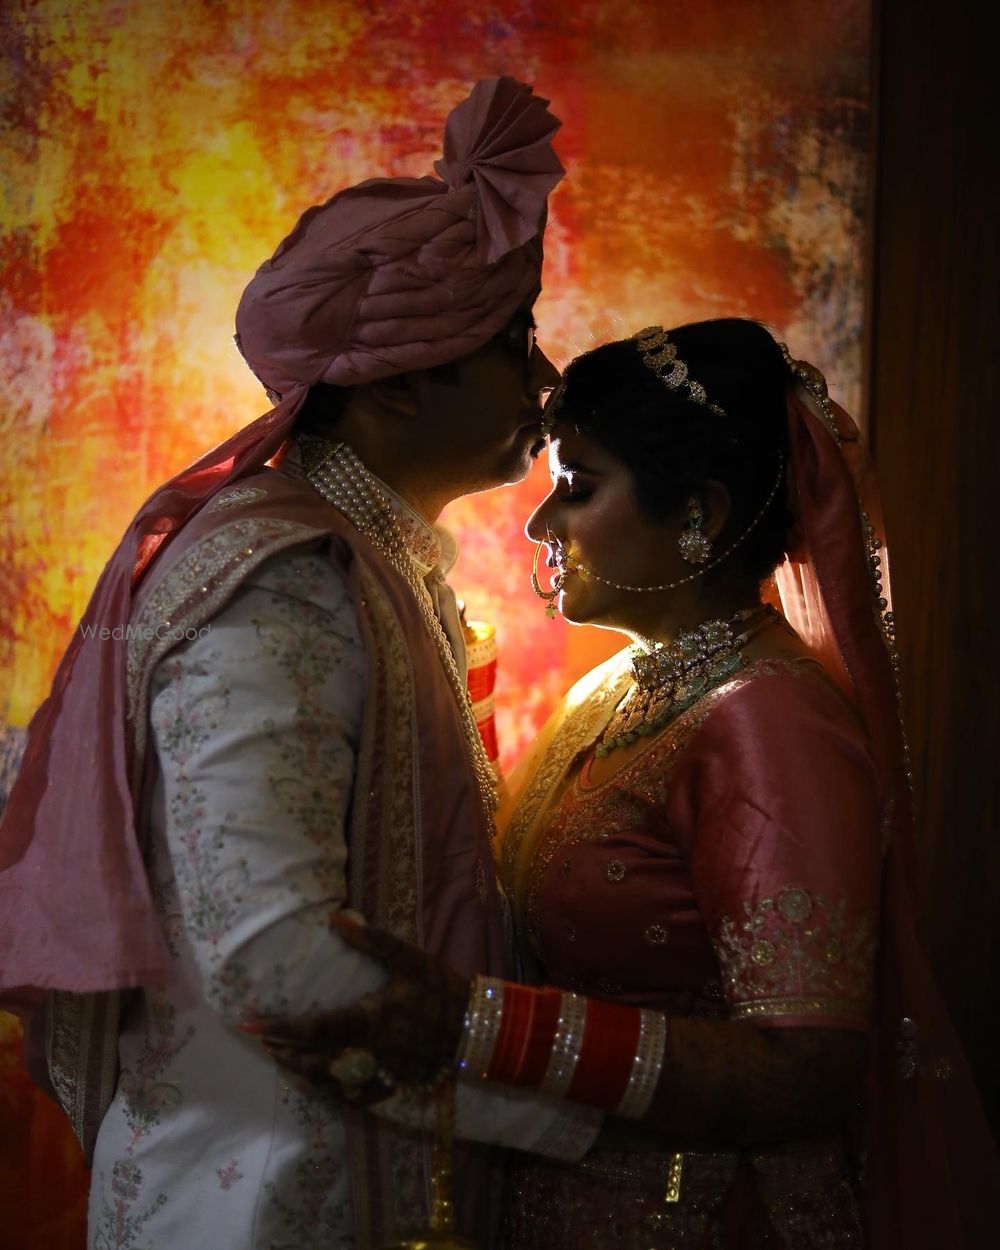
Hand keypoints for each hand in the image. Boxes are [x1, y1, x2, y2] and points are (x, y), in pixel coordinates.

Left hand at [243, 916, 471, 1099]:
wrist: (477, 1026)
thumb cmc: (441, 989)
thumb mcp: (410, 958)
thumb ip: (373, 940)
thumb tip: (337, 919)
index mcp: (370, 1020)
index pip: (314, 1028)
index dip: (279, 1028)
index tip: (250, 1023)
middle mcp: (370, 1052)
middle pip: (315, 1063)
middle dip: (286, 1055)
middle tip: (263, 1042)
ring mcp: (381, 1074)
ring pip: (332, 1084)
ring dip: (305, 1074)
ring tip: (287, 1060)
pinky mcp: (394, 1085)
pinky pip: (356, 1098)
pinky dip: (335, 1093)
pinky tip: (325, 1084)